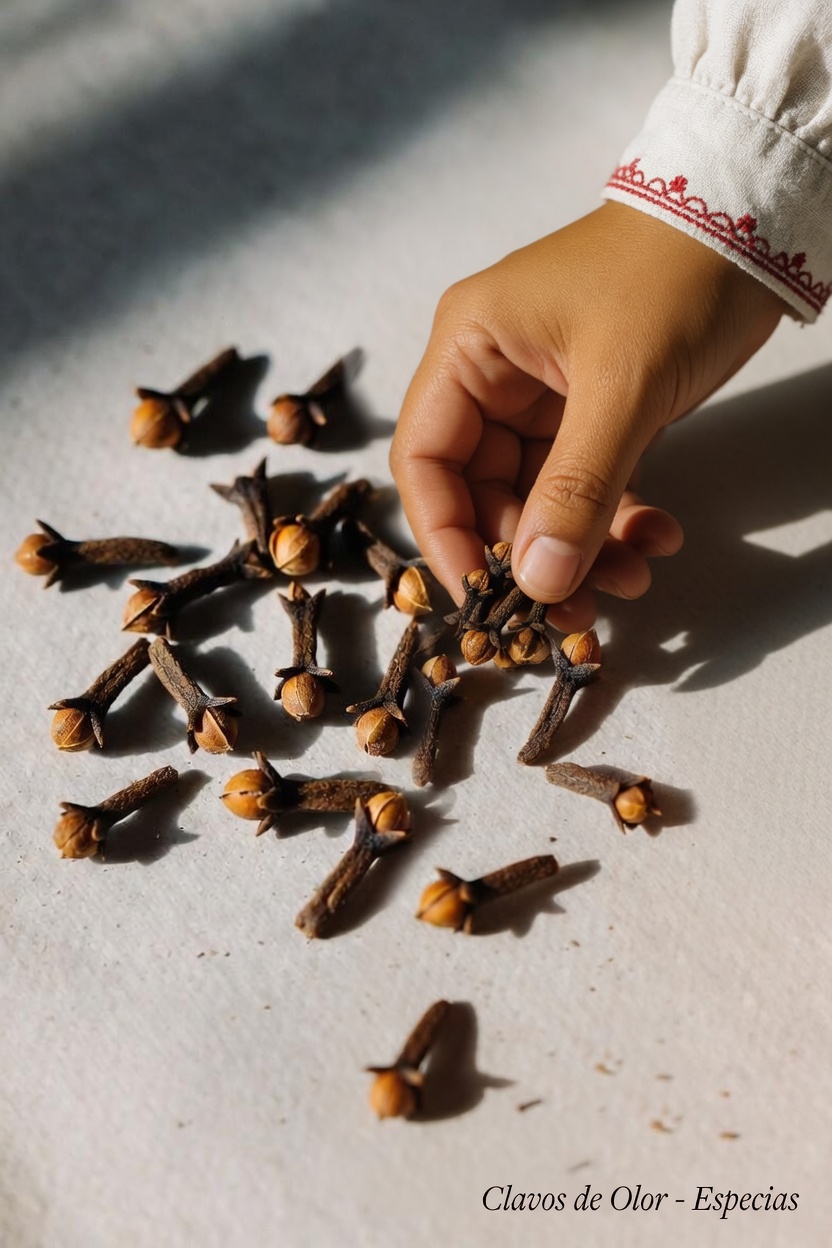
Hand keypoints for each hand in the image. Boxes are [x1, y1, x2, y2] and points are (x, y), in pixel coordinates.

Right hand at [390, 202, 783, 628]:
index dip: (446, 536)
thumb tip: (538, 585)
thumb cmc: (673, 279)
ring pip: (540, 499)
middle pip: (483, 493)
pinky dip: (616, 520)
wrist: (755, 221)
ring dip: (581, 548)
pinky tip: (658, 539)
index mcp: (470, 350)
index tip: (485, 598)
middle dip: (530, 555)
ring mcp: (543, 396)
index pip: (425, 460)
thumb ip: (576, 490)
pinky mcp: (591, 410)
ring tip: (631, 579)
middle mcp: (493, 375)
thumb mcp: (620, 389)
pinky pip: (586, 485)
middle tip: (574, 610)